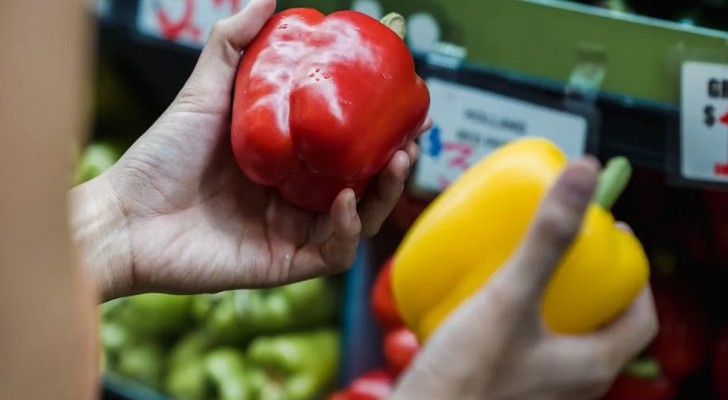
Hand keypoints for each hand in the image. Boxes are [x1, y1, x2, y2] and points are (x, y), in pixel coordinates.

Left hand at [72, 0, 428, 299]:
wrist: (125, 217)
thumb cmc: (162, 156)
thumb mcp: (206, 92)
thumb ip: (233, 44)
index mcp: (288, 161)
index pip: (348, 145)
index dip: (381, 126)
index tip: (405, 96)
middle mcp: (296, 197)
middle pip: (364, 183)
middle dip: (396, 162)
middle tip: (413, 136)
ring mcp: (293, 231)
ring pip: (361, 219)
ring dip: (384, 193)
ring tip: (396, 160)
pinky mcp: (284, 263)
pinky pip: (334, 252)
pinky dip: (347, 228)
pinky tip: (346, 200)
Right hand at [390, 157, 657, 399]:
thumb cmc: (466, 381)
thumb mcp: (510, 299)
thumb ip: (547, 238)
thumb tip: (583, 177)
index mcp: (591, 366)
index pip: (639, 316)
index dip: (632, 272)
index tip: (612, 234)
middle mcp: (569, 382)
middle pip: (597, 320)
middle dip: (583, 276)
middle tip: (562, 241)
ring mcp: (535, 386)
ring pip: (556, 331)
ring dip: (547, 294)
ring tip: (521, 259)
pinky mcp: (502, 385)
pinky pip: (522, 342)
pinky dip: (513, 313)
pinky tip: (481, 296)